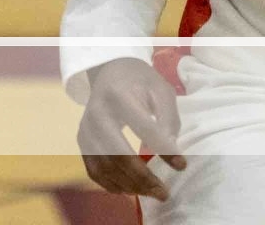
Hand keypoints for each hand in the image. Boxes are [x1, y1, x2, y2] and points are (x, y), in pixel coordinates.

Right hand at [78, 57, 185, 201]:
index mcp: (118, 95)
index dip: (164, 149)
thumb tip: (170, 153)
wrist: (109, 71)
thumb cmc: (140, 82)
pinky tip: (132, 189)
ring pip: (104, 167)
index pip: (144, 128)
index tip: (182, 165)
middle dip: (143, 178)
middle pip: (117, 154)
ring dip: (130, 186)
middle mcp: (96, 113)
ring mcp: (85, 129)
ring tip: (152, 193)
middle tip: (164, 193)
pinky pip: (94, 171)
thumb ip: (168, 118)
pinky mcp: (82, 141)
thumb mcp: (161, 90)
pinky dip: (113, 185)